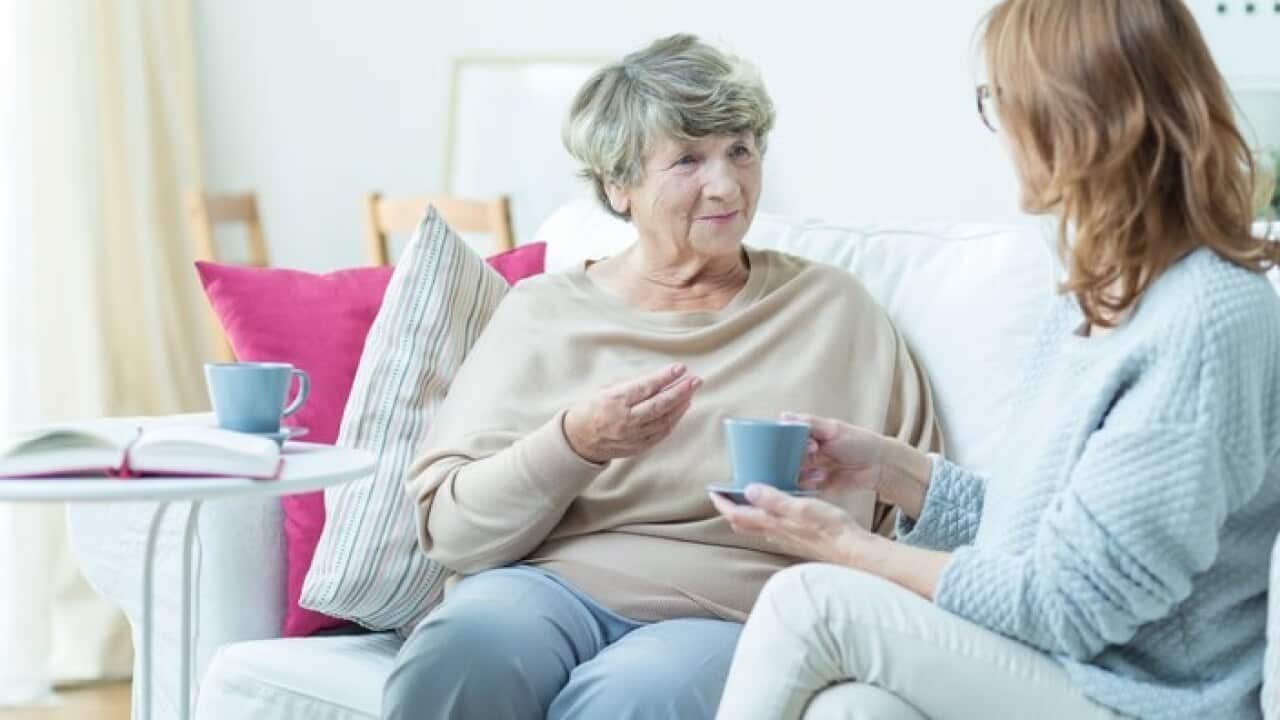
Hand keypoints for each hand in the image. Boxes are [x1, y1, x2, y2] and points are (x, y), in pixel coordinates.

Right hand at [564, 363, 701, 463]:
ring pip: (664, 420)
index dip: (665, 377)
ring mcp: (633, 435)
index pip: (646, 387)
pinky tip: (681, 410)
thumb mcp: (606, 390)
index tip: (680, 368)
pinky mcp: (638, 446)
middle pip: (660, 405)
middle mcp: (626, 419)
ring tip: (690, 393)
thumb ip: (631, 386)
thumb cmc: (592, 409)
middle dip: (681, 391)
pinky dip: (674, 421)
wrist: (580, 439)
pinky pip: (661, 433)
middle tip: (695, 381)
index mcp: (616, 401)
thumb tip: (657, 380)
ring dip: (681, 406)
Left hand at [709, 484, 873, 565]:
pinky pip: (771, 529)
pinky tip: (773, 509)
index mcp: (773, 523)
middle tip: (724, 493)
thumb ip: (775, 499)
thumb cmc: (831, 528)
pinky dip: (763, 517)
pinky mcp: (796, 540)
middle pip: (742, 523)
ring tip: (744, 496)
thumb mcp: (802, 507)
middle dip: (729, 508)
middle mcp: (775, 534)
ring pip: (756, 527)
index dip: (722, 503)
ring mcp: (785, 539)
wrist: (852, 552)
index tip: (713, 490)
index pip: (737, 514)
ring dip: (745, 513)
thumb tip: (749, 489)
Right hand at [782, 412, 886, 495]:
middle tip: (806, 457)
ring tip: (818, 470)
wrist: (878, 465)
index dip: (785, 443)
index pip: (784, 440)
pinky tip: (821, 478)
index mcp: (806, 437)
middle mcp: (803, 454)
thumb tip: (783, 415)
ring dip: (798, 474)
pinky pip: (801, 489)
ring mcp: (808, 471)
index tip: (801, 443)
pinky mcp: (815, 487)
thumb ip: (808, 423)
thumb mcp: (833, 428)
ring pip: (790, 475)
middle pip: (784, 459)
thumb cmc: (858, 441)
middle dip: (789, 461)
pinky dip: (806, 486)